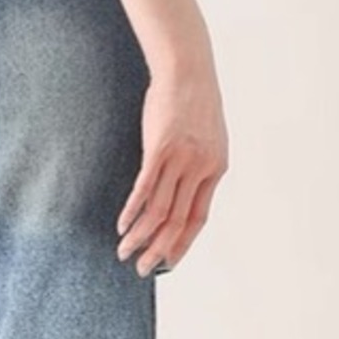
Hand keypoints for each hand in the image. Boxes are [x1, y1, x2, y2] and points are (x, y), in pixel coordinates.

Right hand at [115, 47, 228, 274]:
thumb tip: (187, 188)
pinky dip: (132, 212)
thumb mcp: (209, 136)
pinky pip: (145, 189)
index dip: (182, 243)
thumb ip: (201, 164)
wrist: (188, 68)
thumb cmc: (195, 100)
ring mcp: (180, 160)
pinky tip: (122, 226)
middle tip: (143, 270)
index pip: (198, 218)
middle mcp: (201, 169)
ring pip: (159, 211)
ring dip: (140, 236)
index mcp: (216, 169)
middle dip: (159, 250)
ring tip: (125, 253)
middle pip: (177, 221)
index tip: (168, 262)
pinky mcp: (160, 149)